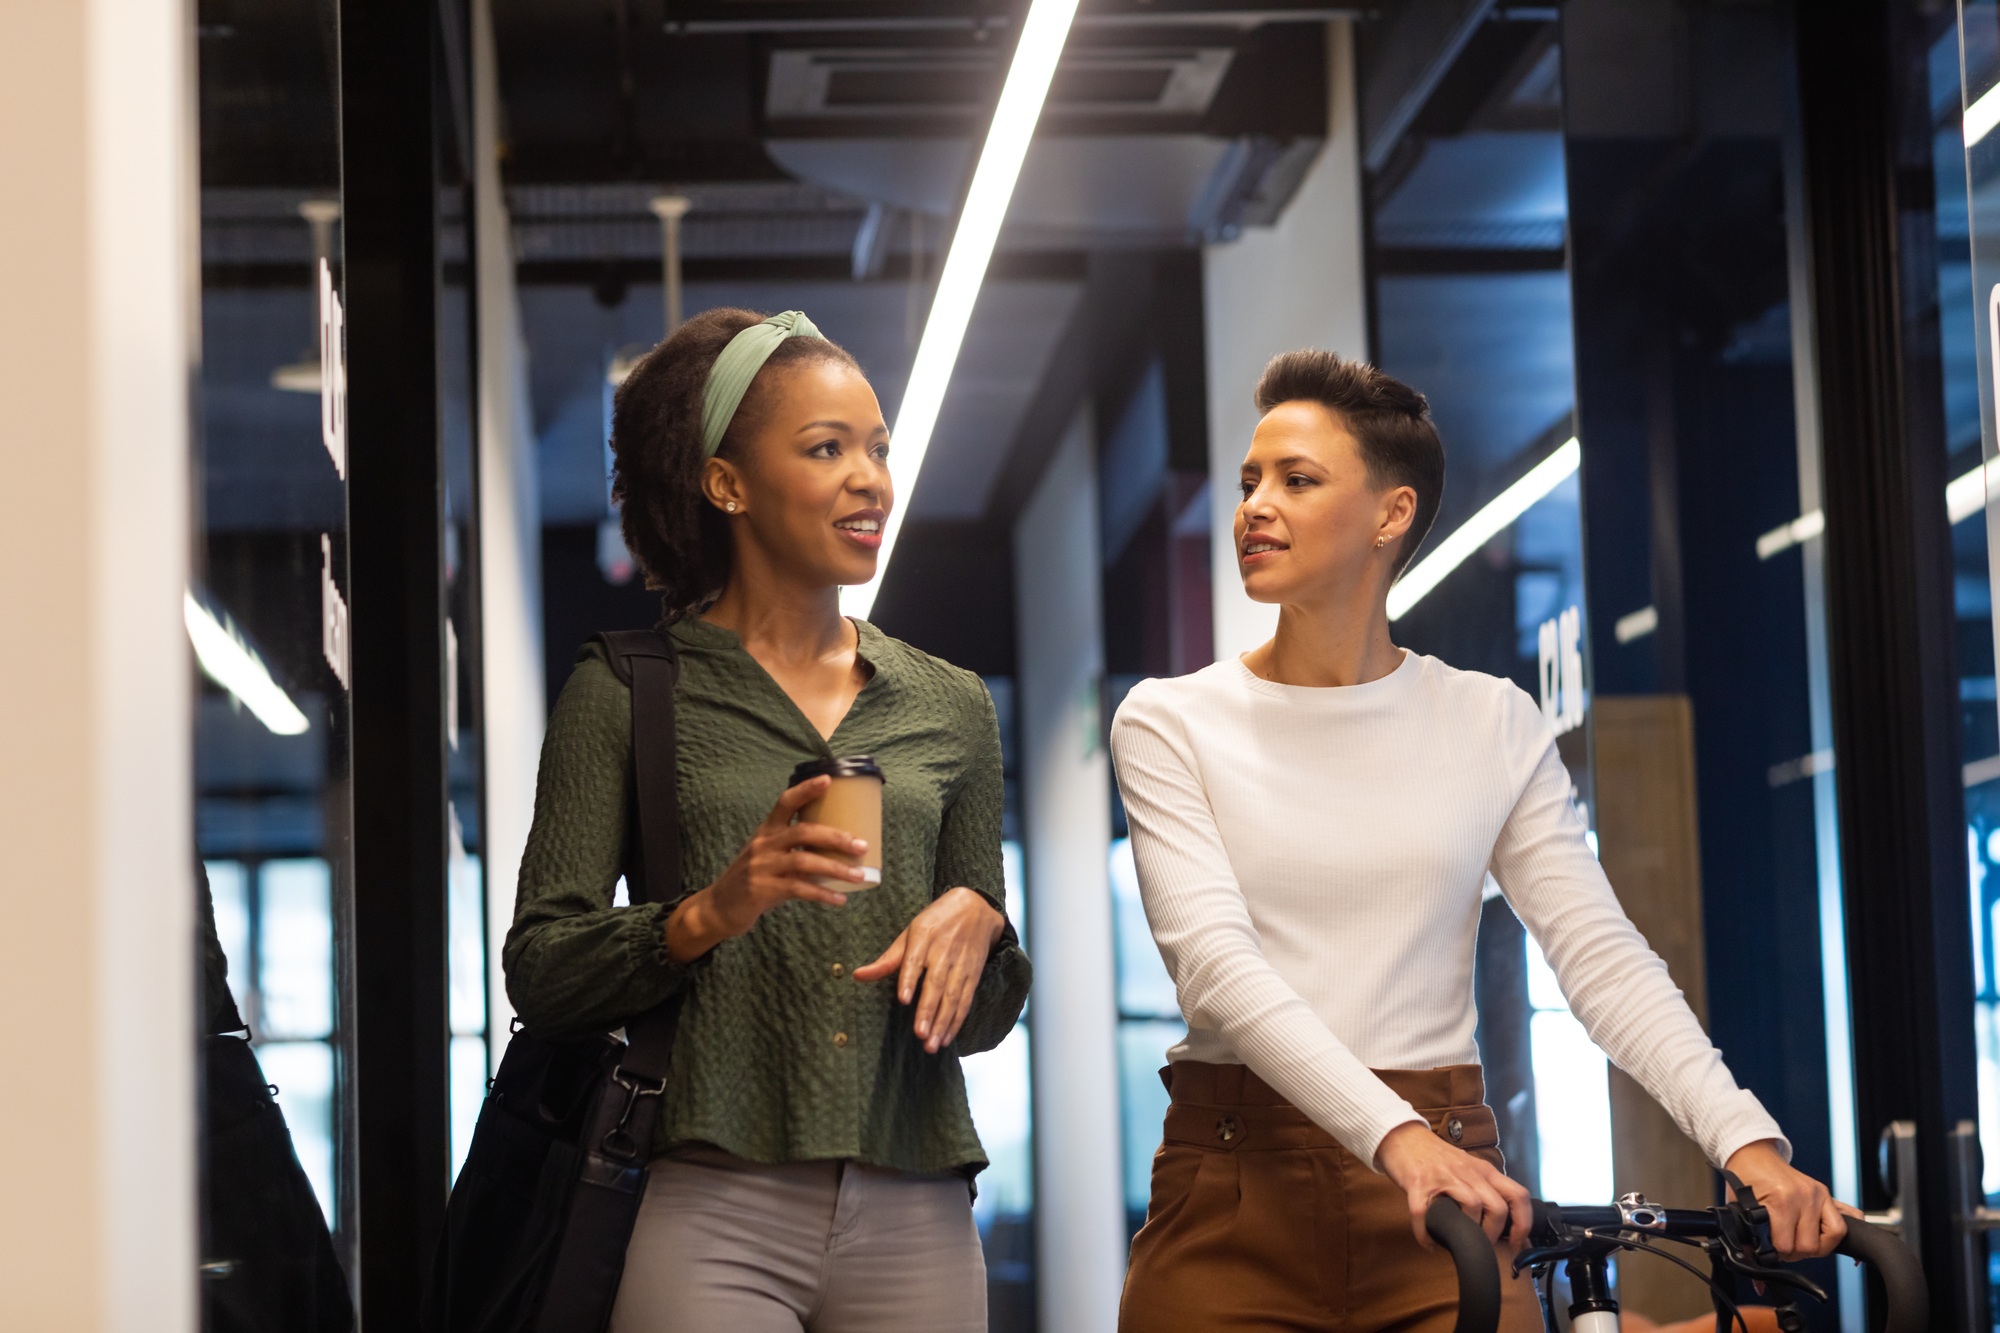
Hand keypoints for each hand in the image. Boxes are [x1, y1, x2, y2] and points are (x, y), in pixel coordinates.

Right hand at [664, 775, 868, 962]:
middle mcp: (764, 844)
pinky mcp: (763, 890)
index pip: (786, 802)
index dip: (806, 789)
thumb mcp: (769, 856)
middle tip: (861, 845)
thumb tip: (837, 850)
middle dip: (836, 837)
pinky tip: (839, 899)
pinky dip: (823, 894)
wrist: (719, 908)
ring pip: (805, 861)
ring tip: (858, 876)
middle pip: (804, 831)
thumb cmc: (753, 878)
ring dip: (836, 868)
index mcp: (766, 830)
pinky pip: (799, 889)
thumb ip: (795, 850)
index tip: (828, 780)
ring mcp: (762, 866)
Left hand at [852, 887, 1004, 1052]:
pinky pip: (966, 1000)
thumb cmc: (935, 922)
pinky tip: (946, 1037)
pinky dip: (957, 1021)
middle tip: (919, 1034)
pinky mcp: (974, 974)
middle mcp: (944, 951)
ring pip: (953, 997)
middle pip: (936, 984)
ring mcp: (961, 964)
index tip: (903, 999)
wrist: (976, 907)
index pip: (915, 960)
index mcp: (924, 937)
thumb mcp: (910, 933)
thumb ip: (887, 959)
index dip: (909, 979)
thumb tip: (857, 975)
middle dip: (928, 1010)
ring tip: (931, 1044)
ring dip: (942, 1022)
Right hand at [1375, 1121, 1532, 1249]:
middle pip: (1498, 1207)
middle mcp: (1468, 1172)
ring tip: (1456, 1240)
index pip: (1518, 1195)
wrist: (1402, 1136)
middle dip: (1493, 1235)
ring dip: (1466, 1232)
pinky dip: (1426, 1234)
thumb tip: (1497, 1226)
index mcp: (1484, 1171)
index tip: (1517, 1244)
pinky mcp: (1418, 1183)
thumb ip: (1483, 1189)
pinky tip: (1428, 1241)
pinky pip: (1425, 1214)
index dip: (1523, 1224)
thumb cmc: (1434, 1157)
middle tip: (1481, 1244)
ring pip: (1472, 1206)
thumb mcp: (1467, 1168)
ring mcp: (1443, 1176)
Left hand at [1723, 1139, 1854, 1259]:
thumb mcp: (1739, 1207)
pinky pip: (1852, 1215)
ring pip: (1835, 1236)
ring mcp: (1819, 1194)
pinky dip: (1843, 1232)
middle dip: (1797, 1253)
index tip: (1771, 1252)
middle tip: (1785, 1249)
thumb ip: (1747, 1238)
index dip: (1777, 1254)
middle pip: (1811, 1246)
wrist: (1753, 1153)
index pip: (1787, 1245)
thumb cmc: (1745, 1177)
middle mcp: (1805, 1196)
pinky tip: (1831, 1240)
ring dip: (1819, 1246)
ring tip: (1803, 1244)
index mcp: (1782, 1200)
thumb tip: (1755, 1267)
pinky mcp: (1827, 1193)